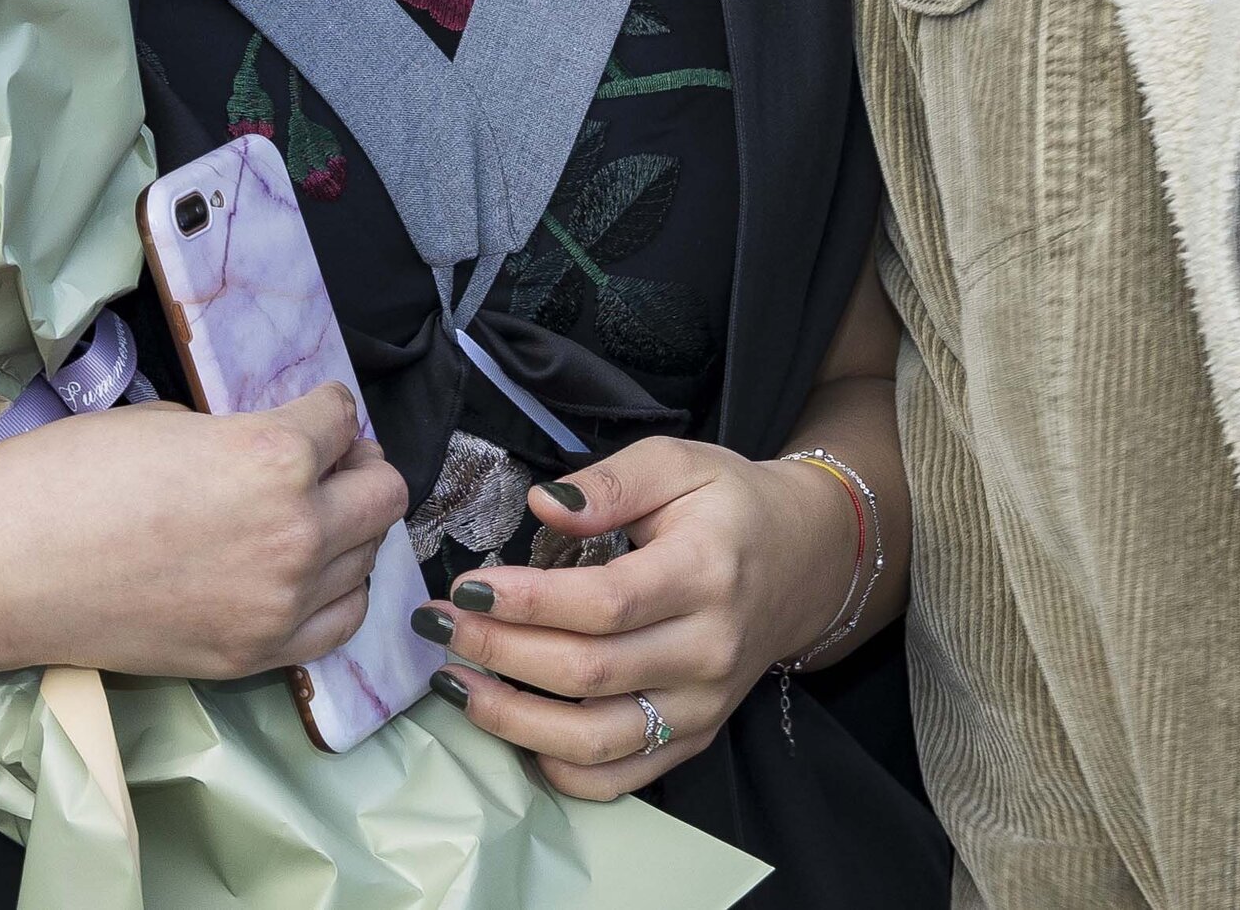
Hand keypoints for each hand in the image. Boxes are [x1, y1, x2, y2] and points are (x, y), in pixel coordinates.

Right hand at [0, 382, 406, 682]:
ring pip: (368, 560)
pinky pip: (339, 623)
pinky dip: (335, 592)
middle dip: (357, 467)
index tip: (315, 413)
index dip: (327, 410)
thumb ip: (238, 437)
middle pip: (382, 492)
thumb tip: (267, 452)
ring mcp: (280, 605)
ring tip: (309, 517)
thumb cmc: (68, 476)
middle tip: (327, 462)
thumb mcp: (167, 422)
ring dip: (348, 530)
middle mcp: (296, 534)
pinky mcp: (256, 655)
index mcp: (273, 457)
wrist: (4, 569)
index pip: (342, 421)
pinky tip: (307, 574)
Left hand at [421, 438, 859, 798]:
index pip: (604, 603)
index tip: (463, 588)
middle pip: (588, 673)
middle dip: (498, 653)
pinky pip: (620, 778)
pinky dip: (559, 770)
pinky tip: (512, 736)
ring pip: (597, 738)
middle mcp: (707, 650)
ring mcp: (702, 705)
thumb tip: (541, 505)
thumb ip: (609, 481)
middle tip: (435, 629)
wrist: (804, 560)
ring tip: (453, 685)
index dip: (527, 602)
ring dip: (512, 720)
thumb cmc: (728, 506)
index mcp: (704, 573)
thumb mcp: (677, 462)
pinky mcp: (694, 738)